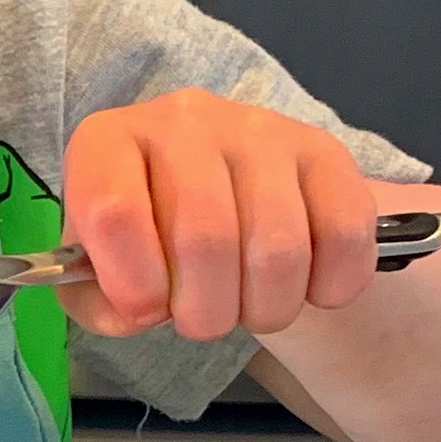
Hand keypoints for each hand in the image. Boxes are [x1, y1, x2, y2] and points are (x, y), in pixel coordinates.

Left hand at [60, 91, 377, 343]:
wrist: (225, 198)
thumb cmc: (150, 238)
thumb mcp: (99, 271)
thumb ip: (97, 300)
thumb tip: (136, 310)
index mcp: (110, 141)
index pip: (113, 210)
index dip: (133, 283)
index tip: (147, 311)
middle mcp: (185, 121)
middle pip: (205, 238)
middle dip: (206, 313)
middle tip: (203, 320)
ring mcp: (262, 130)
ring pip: (277, 248)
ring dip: (265, 309)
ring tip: (250, 307)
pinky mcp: (326, 152)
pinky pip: (343, 236)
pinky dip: (329, 287)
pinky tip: (305, 287)